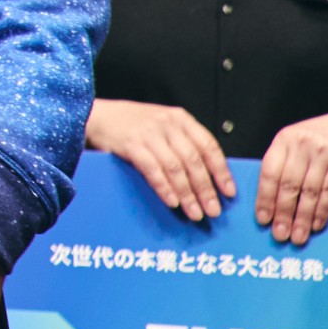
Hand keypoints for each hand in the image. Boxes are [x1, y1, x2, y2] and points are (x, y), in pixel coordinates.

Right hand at [86, 99, 235, 221]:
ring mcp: (148, 134)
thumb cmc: (135, 124)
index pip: (208, 146)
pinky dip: (163, 188)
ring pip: (175, 168)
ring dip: (187, 194)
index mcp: (181, 119)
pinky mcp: (131, 145)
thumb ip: (184, 142)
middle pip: (193, 161)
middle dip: (205, 189)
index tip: (229, 193)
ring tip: (195, 213)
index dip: (221, 171)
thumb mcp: (164, 125)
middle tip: (213, 210)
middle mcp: (167, 125)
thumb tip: (209, 176)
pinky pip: (152, 170)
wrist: (99, 115)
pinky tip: (172, 202)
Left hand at [254, 110, 327, 244]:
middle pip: (288, 185)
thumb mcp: (297, 142)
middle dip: (283, 213)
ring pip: (309, 191)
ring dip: (302, 218)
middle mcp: (302, 144)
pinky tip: (316, 225)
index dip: (265, 198)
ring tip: (298, 236)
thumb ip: (285, 164)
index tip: (263, 219)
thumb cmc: (322, 138)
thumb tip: (270, 201)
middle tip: (280, 235)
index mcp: (284, 140)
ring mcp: (323, 152)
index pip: (269, 172)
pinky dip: (322, 211)